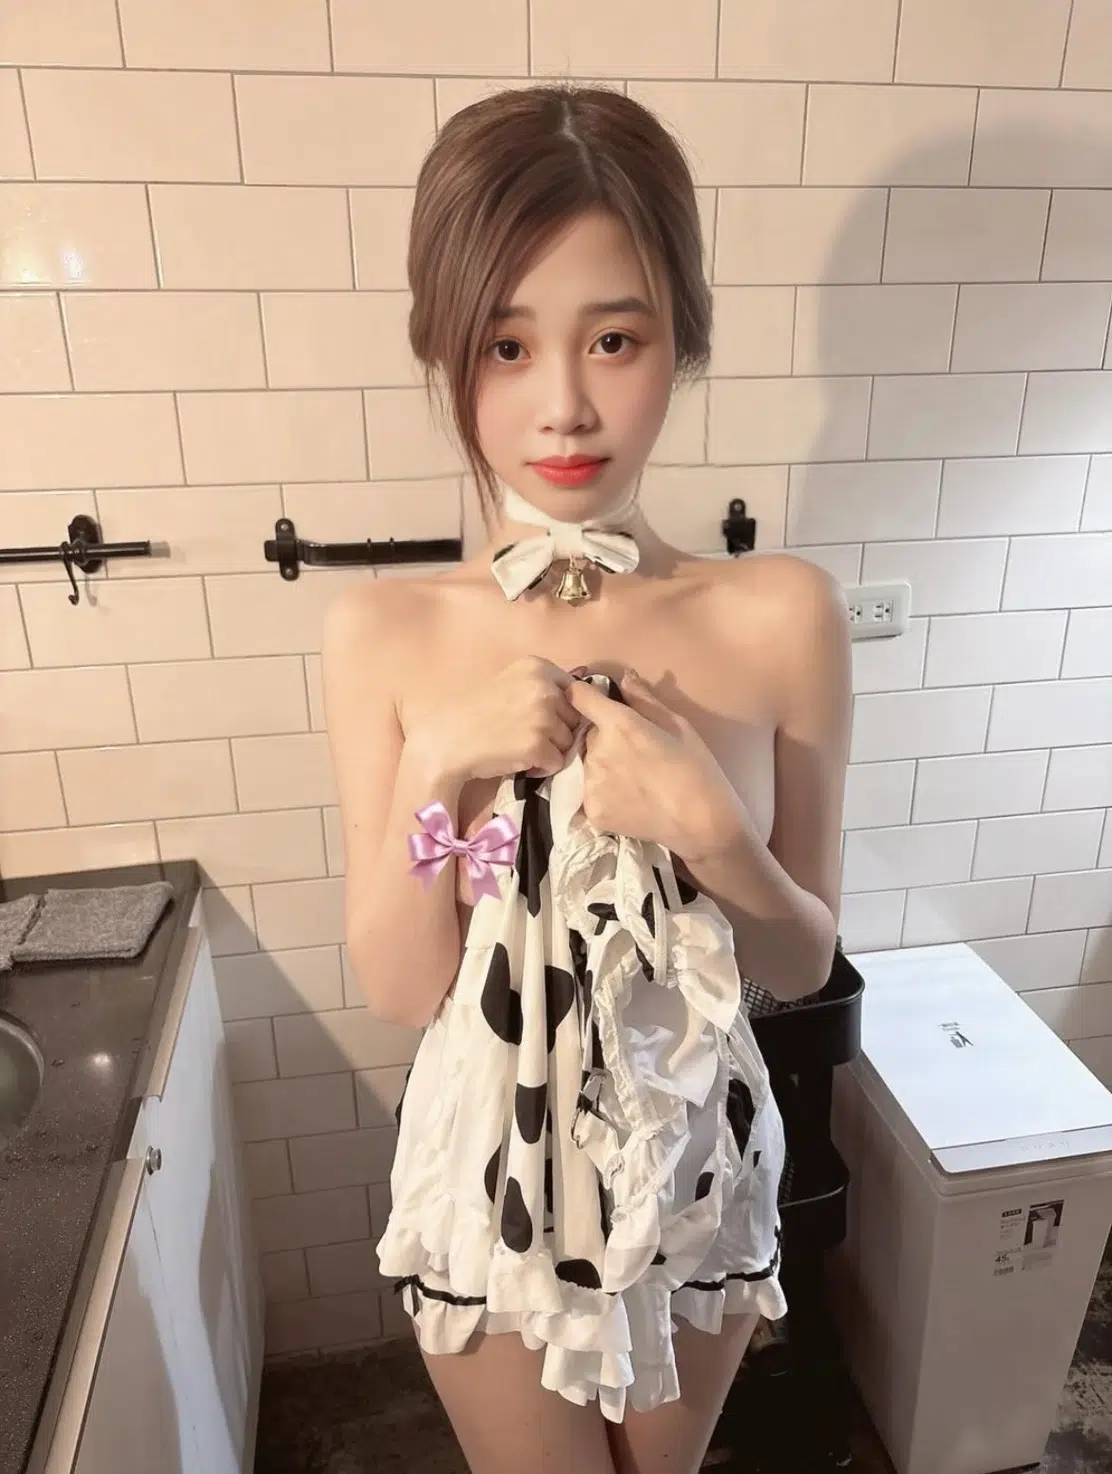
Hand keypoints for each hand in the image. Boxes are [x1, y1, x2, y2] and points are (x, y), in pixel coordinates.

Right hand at [409, 655, 580, 784]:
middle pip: (574, 718)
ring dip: (550, 749)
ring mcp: (542, 717)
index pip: (575, 691)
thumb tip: (585, 694)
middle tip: (527, 735)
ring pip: (568, 742)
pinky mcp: (538, 746)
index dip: (562, 709)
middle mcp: (544, 688)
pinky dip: (542, 767)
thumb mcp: (511, 683)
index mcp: (538, 667)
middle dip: (557, 730)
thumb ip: (543, 685)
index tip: (543, 718)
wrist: (448, 740)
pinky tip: (521, 761)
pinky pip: (557, 762)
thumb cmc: (476, 713)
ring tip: (522, 747)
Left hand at [565, 670, 746, 859]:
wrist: (702, 823)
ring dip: (601, 766)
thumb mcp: (677, 725)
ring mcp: (592, 783)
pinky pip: (589, 792)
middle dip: (602, 738)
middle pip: (586, 735)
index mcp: (619, 724)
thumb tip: (624, 677)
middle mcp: (597, 751)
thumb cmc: (696, 768)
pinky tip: (628, 798)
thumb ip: (645, 700)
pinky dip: (603, 792)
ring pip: (585, 764)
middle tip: (633, 753)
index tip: (592, 703)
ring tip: (633, 779)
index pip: (578, 697)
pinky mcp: (592, 810)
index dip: (583, 696)